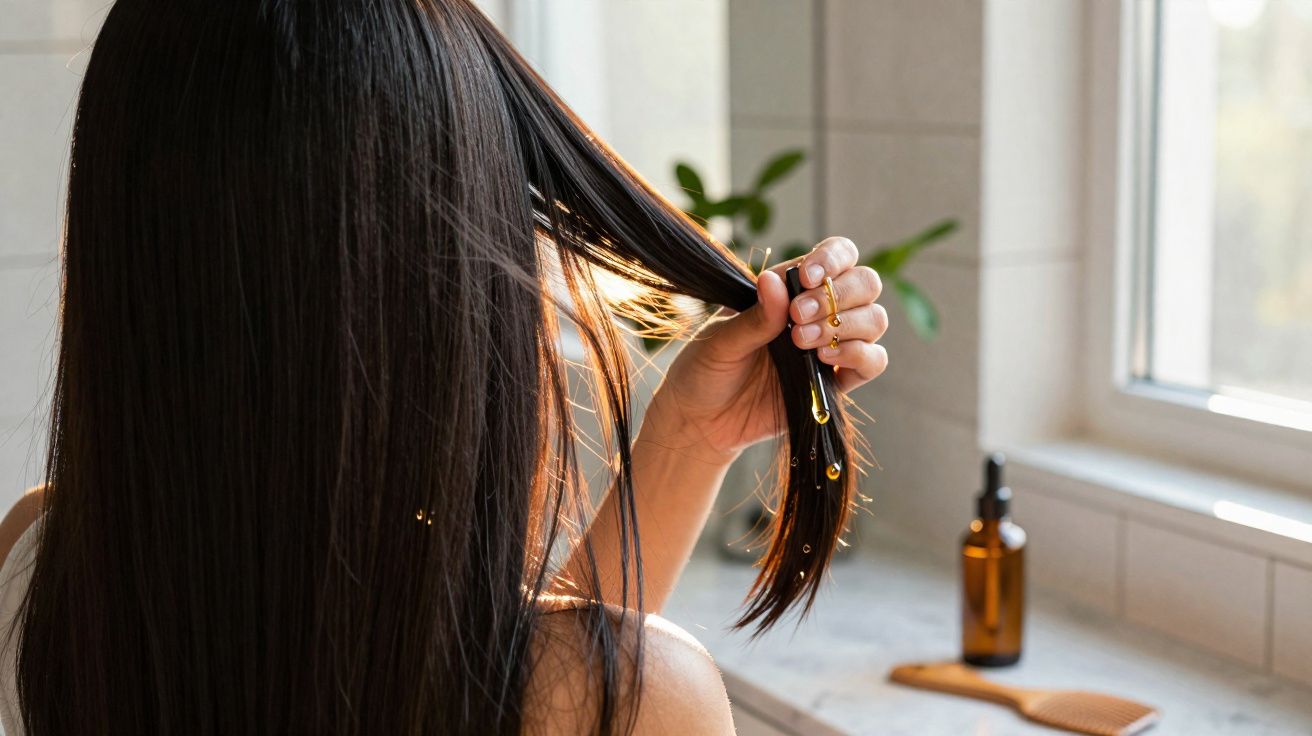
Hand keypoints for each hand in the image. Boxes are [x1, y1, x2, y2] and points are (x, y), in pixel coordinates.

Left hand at [642, 237, 888, 465]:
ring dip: (846, 325)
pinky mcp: (838, 382)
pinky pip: (873, 362)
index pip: (837, 255)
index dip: (833, 258)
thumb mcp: (721, 339)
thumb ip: (754, 316)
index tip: (806, 277)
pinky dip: (860, 355)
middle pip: (866, 283)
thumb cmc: (706, 370)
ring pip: (875, 319)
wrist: (703, 422)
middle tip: (798, 316)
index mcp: (791, 287)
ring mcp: (832, 345)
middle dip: (838, 295)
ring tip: (801, 341)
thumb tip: (774, 281)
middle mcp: (819, 311)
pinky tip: (824, 360)